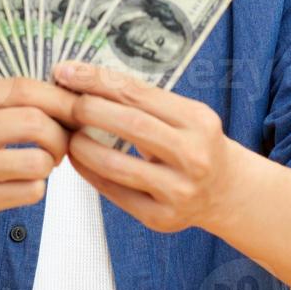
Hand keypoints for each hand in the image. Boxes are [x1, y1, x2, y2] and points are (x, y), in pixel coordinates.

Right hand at [0, 76, 79, 233]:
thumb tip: (59, 95)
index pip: (20, 88)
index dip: (57, 97)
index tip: (74, 107)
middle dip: (59, 133)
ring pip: (35, 161)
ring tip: (42, 164)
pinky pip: (26, 191)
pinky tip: (23, 184)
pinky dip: (36, 187)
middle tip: (60, 143)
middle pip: (32, 122)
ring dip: (49, 163)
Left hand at [53, 60, 242, 233]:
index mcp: (197, 120)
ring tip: (67, 133)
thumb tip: (84, 81)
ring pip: (116, 165)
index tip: (67, 72)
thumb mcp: (184, 116)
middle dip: (88, 109)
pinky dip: (90, 173)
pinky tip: (78, 159)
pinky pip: (115, 192)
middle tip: (64, 102)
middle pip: (128, 125)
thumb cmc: (194, 144)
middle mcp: (193, 155)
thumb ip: (142, 102)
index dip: (98, 80)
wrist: (225, 191)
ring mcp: (179, 190)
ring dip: (82, 145)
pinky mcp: (162, 218)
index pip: (138, 93)